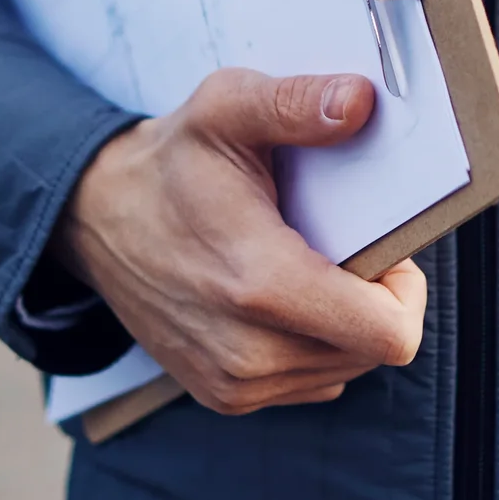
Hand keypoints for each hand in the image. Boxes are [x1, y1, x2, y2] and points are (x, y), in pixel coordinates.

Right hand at [54, 68, 426, 414]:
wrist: (95, 219)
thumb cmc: (170, 162)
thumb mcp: (226, 108)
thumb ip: (296, 103)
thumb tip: (359, 102)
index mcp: (259, 283)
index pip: (389, 333)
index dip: (403, 287)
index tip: (377, 245)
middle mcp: (248, 351)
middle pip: (374, 349)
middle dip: (374, 297)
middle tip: (337, 243)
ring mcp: (235, 384)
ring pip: (346, 368)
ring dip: (344, 321)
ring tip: (304, 264)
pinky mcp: (226, 397)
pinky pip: (313, 380)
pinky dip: (314, 343)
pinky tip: (281, 297)